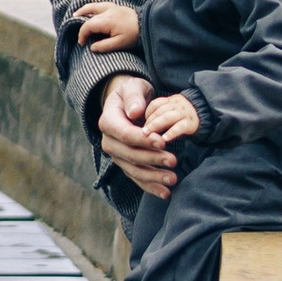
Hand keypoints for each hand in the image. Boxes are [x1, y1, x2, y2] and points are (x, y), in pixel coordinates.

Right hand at [74, 0, 141, 55]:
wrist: (147, 24)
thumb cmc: (134, 35)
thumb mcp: (120, 44)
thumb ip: (104, 46)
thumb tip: (92, 47)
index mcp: (107, 21)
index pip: (88, 26)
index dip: (82, 34)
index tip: (82, 43)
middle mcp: (107, 11)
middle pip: (89, 16)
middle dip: (81, 25)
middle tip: (78, 34)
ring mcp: (112, 7)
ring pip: (93, 6)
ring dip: (84, 10)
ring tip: (76, 15)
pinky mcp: (116, 6)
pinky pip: (100, 4)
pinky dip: (93, 6)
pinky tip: (90, 9)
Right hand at [96, 72, 180, 196]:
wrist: (127, 104)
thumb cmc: (131, 94)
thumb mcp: (132, 87)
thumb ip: (134, 97)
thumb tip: (135, 111)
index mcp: (108, 122)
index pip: (124, 134)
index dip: (143, 140)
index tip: (162, 143)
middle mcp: (109, 142)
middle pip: (129, 155)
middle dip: (152, 160)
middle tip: (173, 161)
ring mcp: (117, 156)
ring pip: (133, 170)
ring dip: (154, 177)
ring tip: (173, 179)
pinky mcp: (126, 164)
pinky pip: (137, 178)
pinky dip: (151, 187)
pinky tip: (166, 193)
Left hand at [143, 92, 201, 145]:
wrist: (207, 113)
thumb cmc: (184, 114)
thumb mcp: (173, 109)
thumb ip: (161, 113)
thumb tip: (145, 124)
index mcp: (171, 100)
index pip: (156, 104)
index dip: (147, 113)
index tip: (143, 123)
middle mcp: (177, 104)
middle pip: (160, 111)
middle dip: (149, 121)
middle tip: (142, 131)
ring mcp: (184, 113)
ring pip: (167, 118)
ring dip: (156, 126)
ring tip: (148, 135)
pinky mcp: (191, 123)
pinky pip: (179, 127)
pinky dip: (171, 133)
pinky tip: (164, 139)